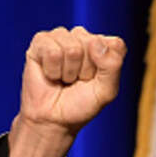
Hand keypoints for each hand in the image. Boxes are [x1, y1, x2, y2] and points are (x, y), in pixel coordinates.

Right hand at [8, 26, 125, 156]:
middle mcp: (83, 37)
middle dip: (85, 70)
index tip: (96, 80)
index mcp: (103, 46)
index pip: (114, 45)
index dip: (106, 67)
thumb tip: (95, 42)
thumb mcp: (106, 91)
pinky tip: (51, 74)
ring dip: (68, 71)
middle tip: (77, 81)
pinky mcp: (41, 41)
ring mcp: (61, 37)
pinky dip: (52, 70)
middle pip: (92, 44)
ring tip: (64, 79)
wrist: (53, 119)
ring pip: (72, 48)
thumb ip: (112, 66)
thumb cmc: (80, 104)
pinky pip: (52, 51)